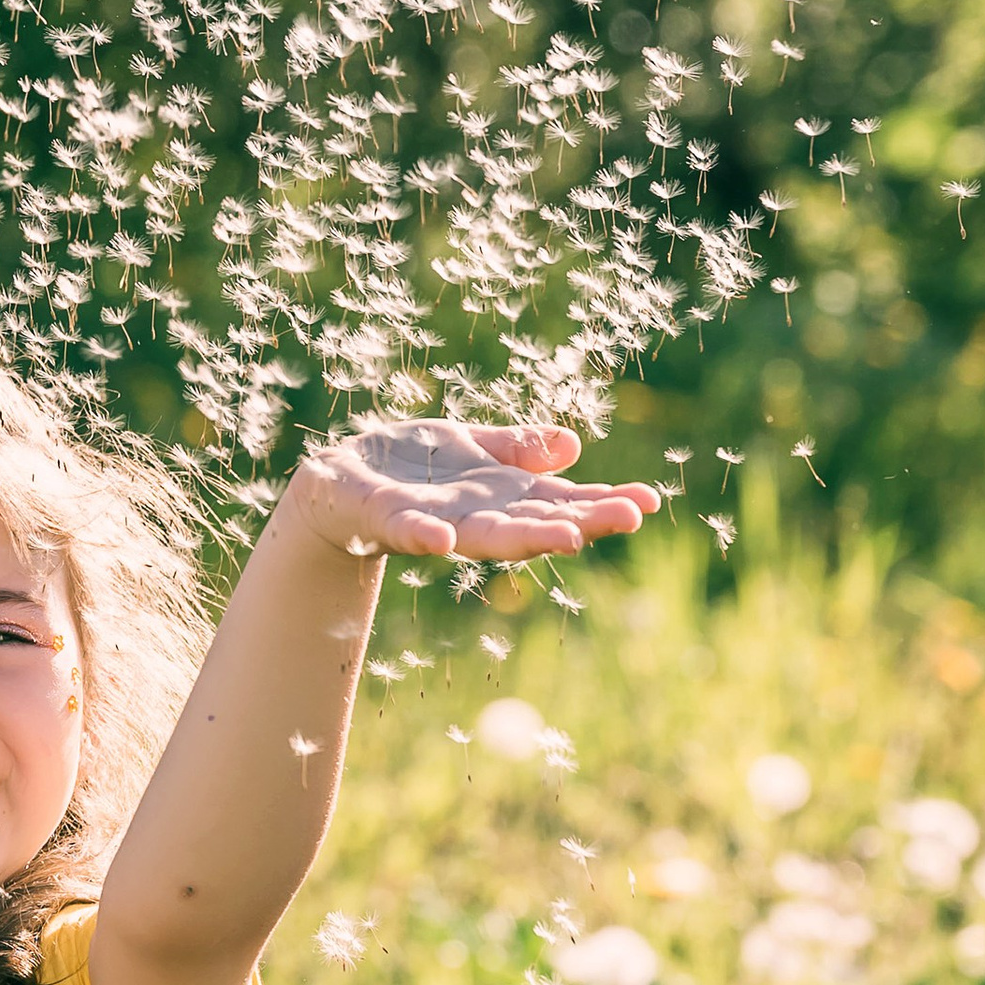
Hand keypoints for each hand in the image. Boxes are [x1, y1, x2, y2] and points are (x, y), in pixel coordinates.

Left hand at [297, 418, 662, 562]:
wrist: (336, 484)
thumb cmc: (409, 466)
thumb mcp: (470, 446)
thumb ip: (516, 448)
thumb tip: (571, 445)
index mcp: (498, 496)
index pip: (559, 500)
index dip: (601, 501)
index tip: (648, 502)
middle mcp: (474, 516)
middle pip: (535, 521)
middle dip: (582, 520)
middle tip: (631, 518)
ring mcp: (432, 521)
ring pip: (483, 534)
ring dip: (524, 538)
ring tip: (567, 538)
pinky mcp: (384, 519)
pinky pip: (407, 529)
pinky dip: (425, 536)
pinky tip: (445, 539)